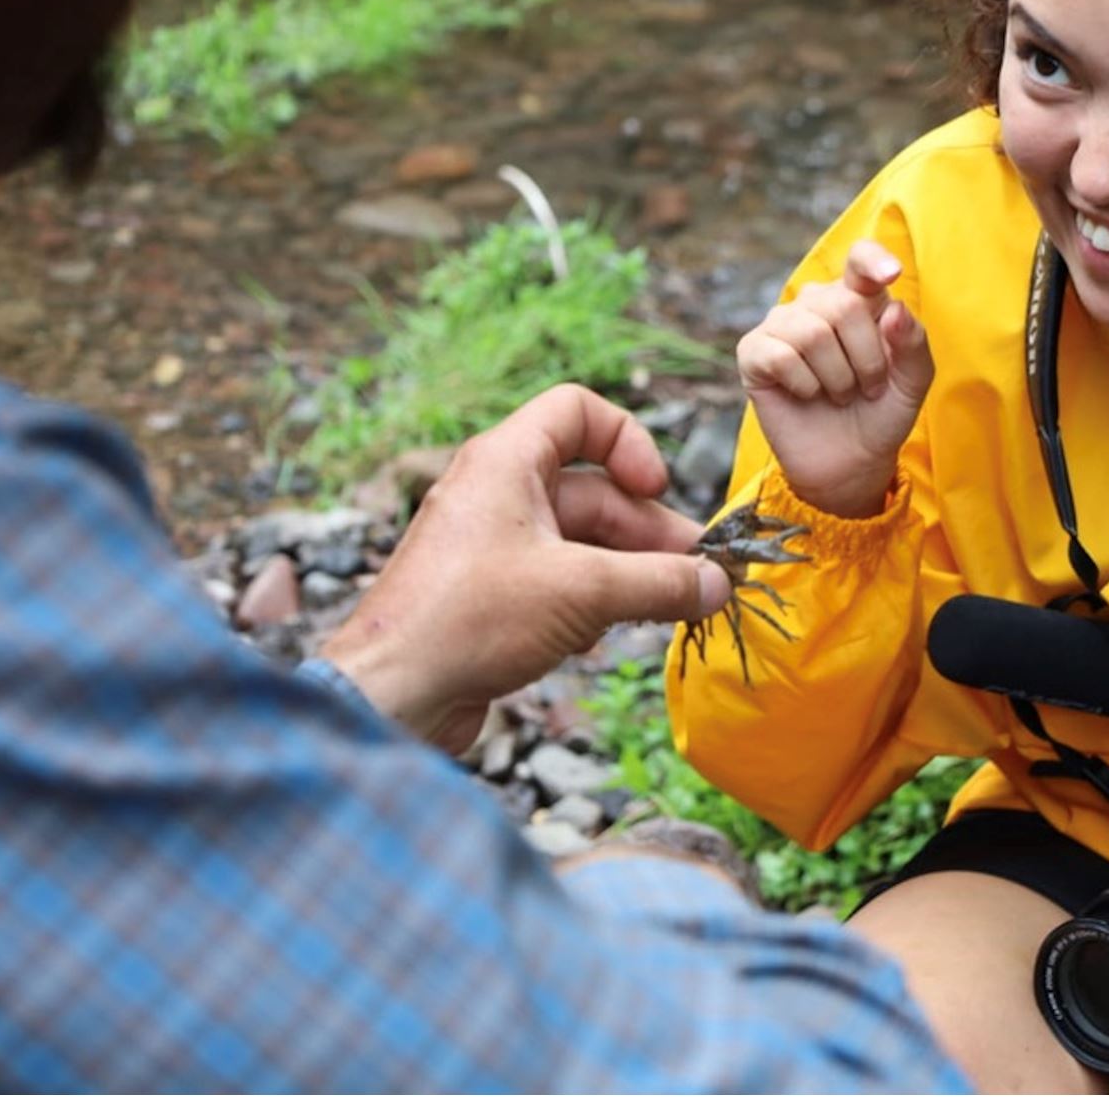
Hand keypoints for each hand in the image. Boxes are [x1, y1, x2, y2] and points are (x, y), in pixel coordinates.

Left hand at [320, 384, 733, 754]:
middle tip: (697, 576)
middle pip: (593, 491)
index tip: (655, 489)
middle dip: (647, 533)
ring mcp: (491, 546)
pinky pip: (557, 580)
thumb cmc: (468, 622)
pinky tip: (600, 636)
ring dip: (625, 573)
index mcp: (506, 461)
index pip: (578, 412)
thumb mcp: (583, 593)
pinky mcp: (489, 596)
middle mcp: (496, 493)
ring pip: (579, 542)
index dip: (627, 442)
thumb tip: (717, 584)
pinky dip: (589, 601)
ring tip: (665, 610)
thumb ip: (660, 583)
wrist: (390, 696)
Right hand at [735, 239, 934, 517]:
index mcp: (858, 298)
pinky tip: (808, 395)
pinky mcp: (754, 352)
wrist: (850, 462)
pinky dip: (804, 385)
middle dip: (866, 359)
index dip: (872, 261)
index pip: (859, 260)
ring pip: (812, 332)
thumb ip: (913, 344)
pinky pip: (781, 355)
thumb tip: (896, 310)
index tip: (890, 275)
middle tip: (867, 387)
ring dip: (837, 377)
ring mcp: (781, 325)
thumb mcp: (912, 382)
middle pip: (844, 306)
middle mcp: (817, 303)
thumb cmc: (881, 413)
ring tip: (840, 394)